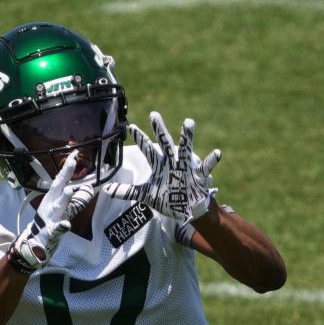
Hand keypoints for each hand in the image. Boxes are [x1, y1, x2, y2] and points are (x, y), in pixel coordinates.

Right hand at [8, 152, 95, 273]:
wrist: (36, 241)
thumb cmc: (50, 222)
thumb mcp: (60, 207)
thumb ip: (74, 199)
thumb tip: (88, 189)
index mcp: (53, 197)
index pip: (61, 179)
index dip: (67, 167)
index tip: (74, 153)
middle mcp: (51, 204)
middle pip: (58, 186)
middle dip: (65, 173)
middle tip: (72, 160)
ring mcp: (51, 217)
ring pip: (58, 206)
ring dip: (64, 198)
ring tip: (70, 190)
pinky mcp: (51, 231)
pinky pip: (57, 229)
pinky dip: (61, 227)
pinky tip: (66, 225)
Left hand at [103, 112, 220, 223]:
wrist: (187, 209)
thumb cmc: (168, 200)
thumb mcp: (145, 195)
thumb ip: (127, 191)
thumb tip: (106, 190)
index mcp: (160, 165)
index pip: (148, 150)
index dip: (140, 139)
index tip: (131, 127)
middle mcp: (172, 162)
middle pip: (165, 143)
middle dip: (159, 130)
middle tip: (153, 114)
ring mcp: (186, 168)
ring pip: (186, 149)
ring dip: (187, 136)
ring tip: (189, 122)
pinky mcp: (198, 176)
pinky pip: (206, 167)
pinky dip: (212, 160)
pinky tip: (217, 152)